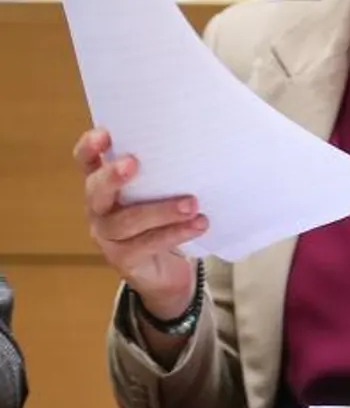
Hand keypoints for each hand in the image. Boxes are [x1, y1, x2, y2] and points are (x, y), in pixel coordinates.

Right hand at [73, 129, 203, 318]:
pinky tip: (198, 224)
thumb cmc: (162, 220)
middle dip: (112, 176)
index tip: (105, 134)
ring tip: (191, 204)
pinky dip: (175, 233)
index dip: (89, 148)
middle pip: (96, 190)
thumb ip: (167, 173)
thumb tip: (205, 143)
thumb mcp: (162, 192)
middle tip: (134, 163)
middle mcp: (100, 209)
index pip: (87, 163)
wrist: (163, 273)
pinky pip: (147, 244)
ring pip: (126, 221)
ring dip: (160, 210)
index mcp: (105, 186)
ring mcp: (108, 236)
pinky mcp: (124, 259)